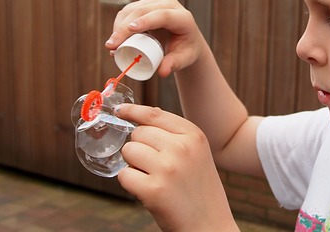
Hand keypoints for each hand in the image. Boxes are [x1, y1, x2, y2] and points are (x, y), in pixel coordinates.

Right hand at [105, 0, 205, 77]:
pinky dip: (119, 24)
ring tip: (112, 47)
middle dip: (124, 28)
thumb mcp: (184, 59)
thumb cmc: (186, 50)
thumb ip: (174, 64)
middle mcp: (169, 5)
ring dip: (119, 26)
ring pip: (132, 10)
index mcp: (182, 17)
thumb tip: (162, 72)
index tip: (131, 29)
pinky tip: (115, 38)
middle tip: (112, 46)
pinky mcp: (145, 6)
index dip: (146, 21)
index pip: (163, 15)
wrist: (185, 41)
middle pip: (143, 11)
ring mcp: (155, 3)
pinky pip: (128, 12)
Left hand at [116, 104, 238, 231]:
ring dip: (133, 165)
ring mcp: (167, 168)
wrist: (210, 225)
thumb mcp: (198, 154)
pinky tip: (148, 192)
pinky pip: (124, 175)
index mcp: (194, 136)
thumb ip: (176, 134)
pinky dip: (130, 184)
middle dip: (139, 148)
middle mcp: (182, 147)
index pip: (155, 114)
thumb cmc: (200, 190)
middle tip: (155, 167)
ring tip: (153, 178)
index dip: (133, 111)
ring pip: (128, 151)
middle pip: (138, 133)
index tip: (119, 110)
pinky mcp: (153, 190)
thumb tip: (143, 115)